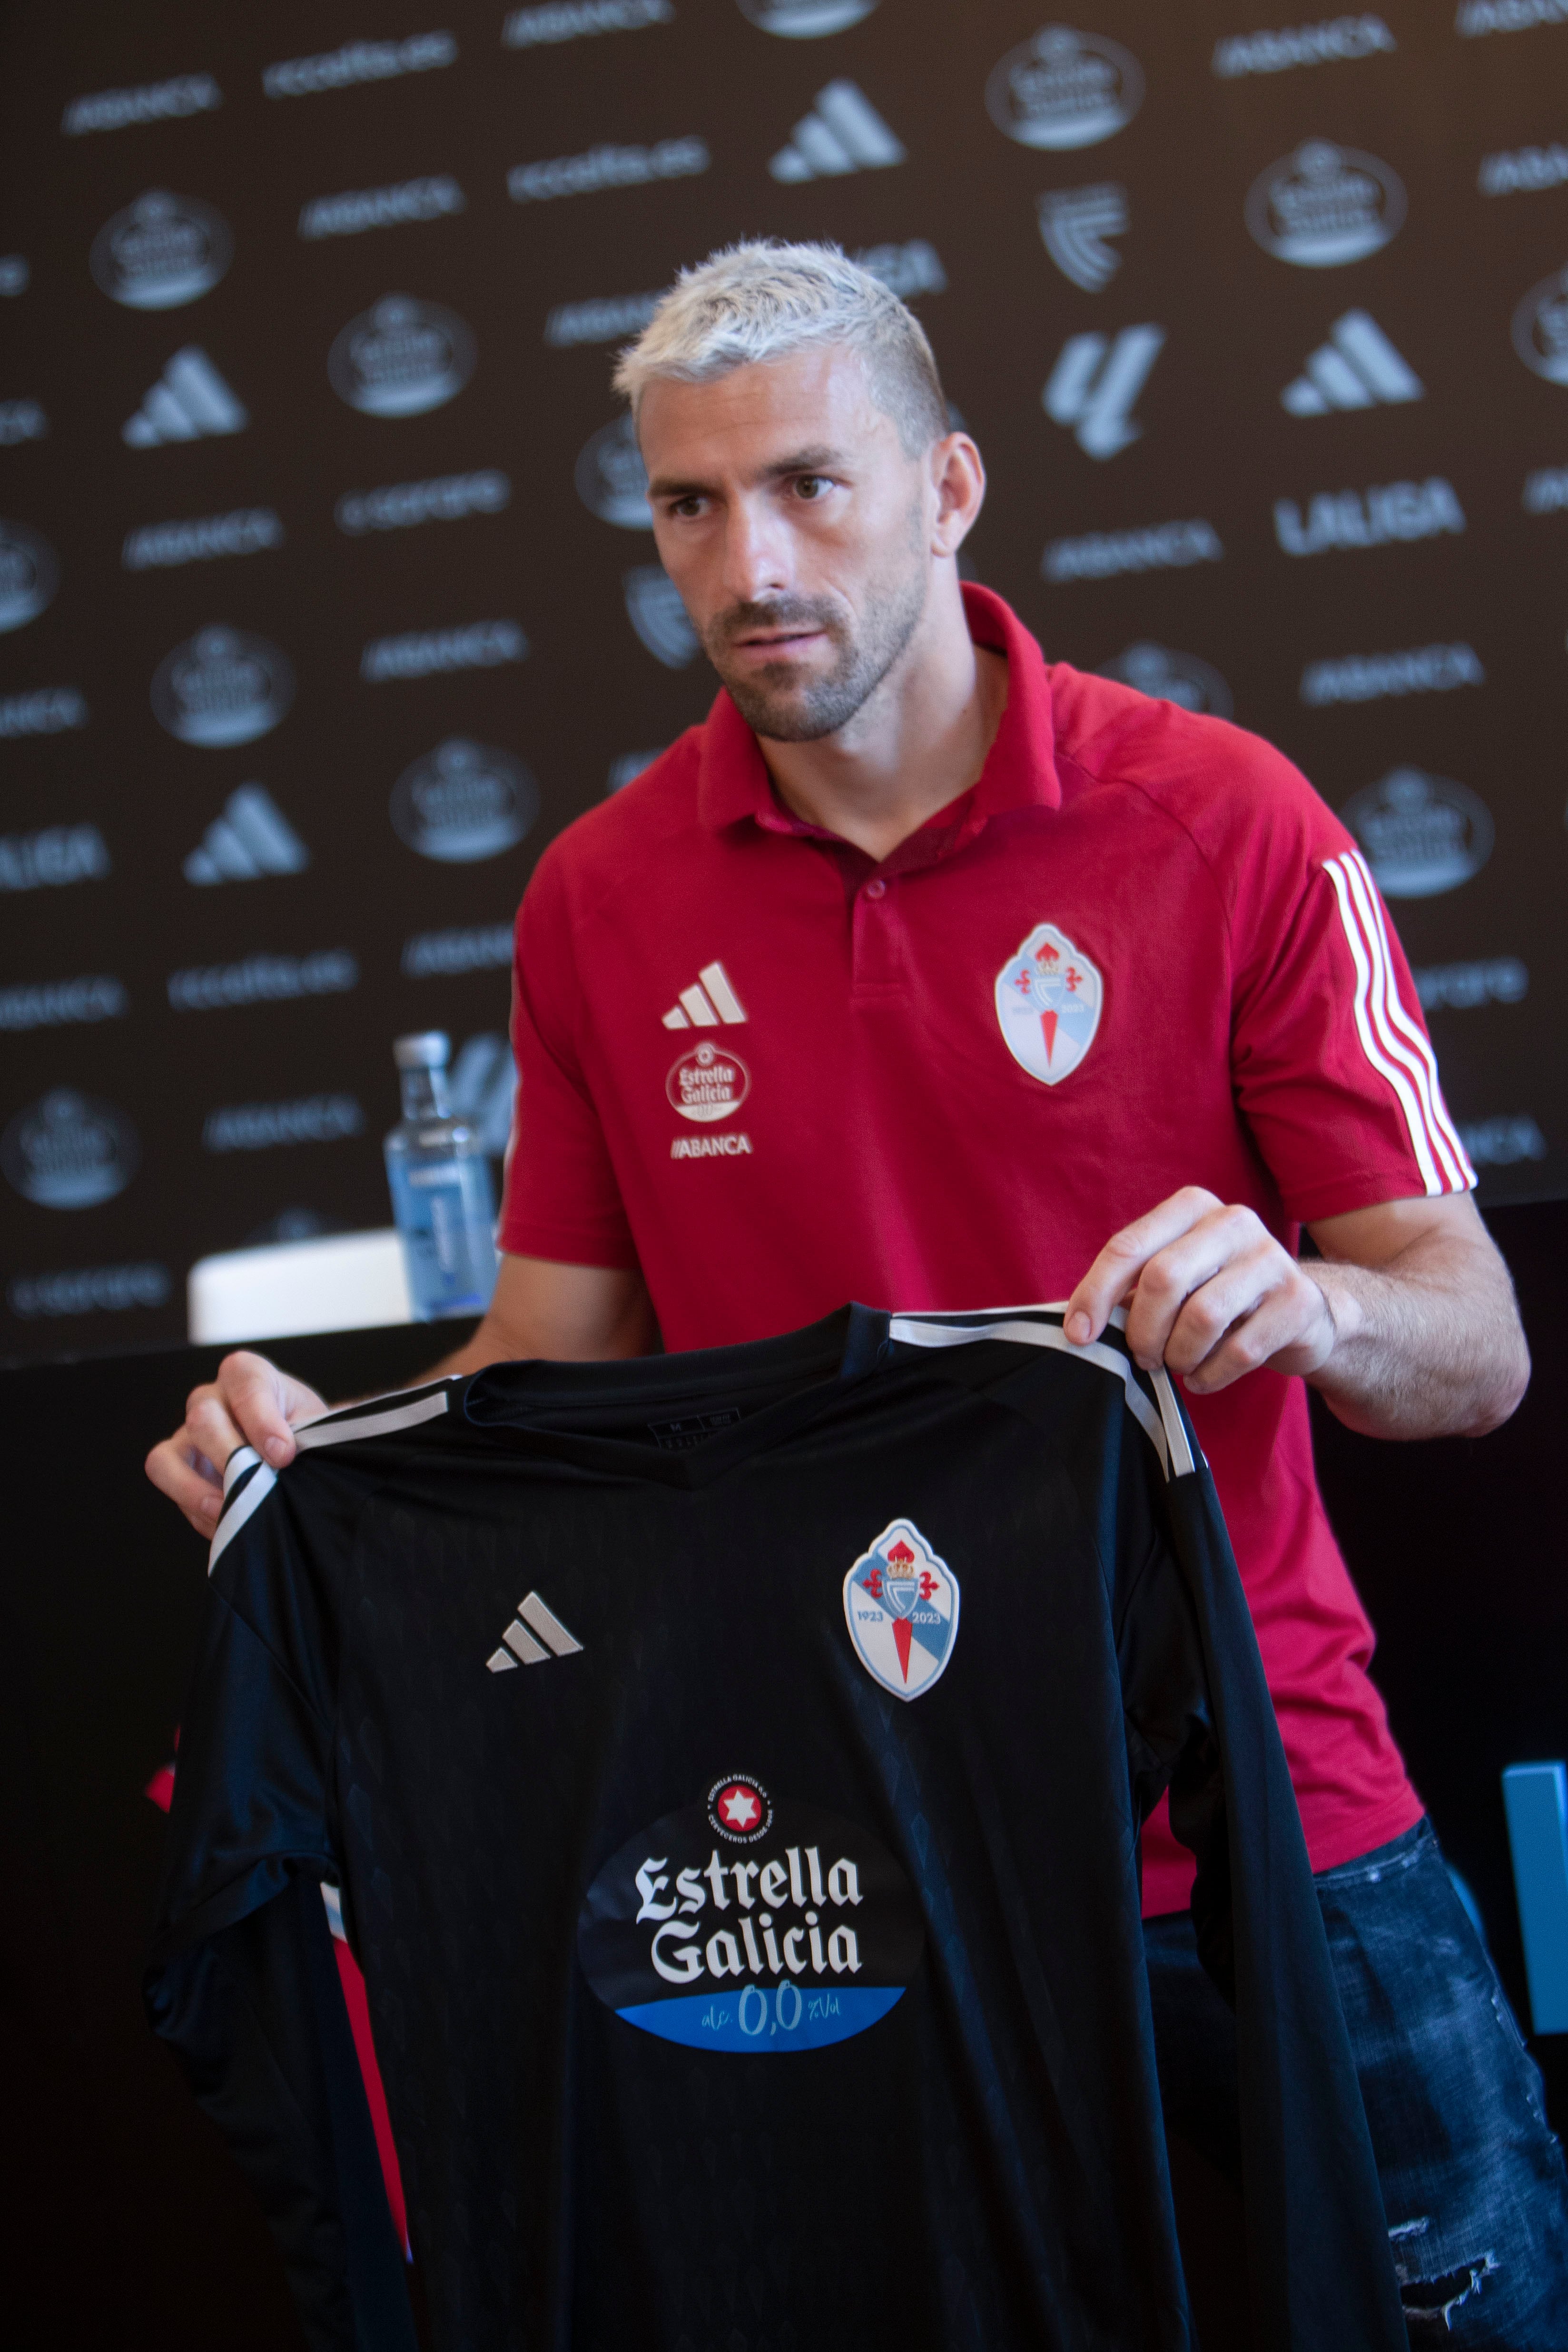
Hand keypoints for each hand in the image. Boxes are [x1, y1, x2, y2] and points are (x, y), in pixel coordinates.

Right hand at [145, 1351, 327, 1536]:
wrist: (293, 1451)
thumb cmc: (302, 1432)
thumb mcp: (313, 1426)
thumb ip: (306, 1437)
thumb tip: (292, 1458)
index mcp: (248, 1376)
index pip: (246, 1384)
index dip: (262, 1421)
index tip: (283, 1455)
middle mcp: (210, 1398)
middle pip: (203, 1419)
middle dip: (231, 1457)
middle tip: (259, 1484)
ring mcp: (186, 1432)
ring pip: (168, 1455)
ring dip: (197, 1489)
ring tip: (231, 1509)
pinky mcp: (173, 1463)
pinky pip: (165, 1482)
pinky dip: (192, 1506)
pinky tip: (225, 1520)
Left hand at [1064, 1187, 1336, 1395]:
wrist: (1300, 1314)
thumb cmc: (1217, 1294)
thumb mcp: (1174, 1277)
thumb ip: (1131, 1289)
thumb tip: (1079, 1326)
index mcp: (1191, 1207)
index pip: (1128, 1247)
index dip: (1095, 1294)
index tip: (1079, 1335)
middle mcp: (1233, 1221)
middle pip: (1163, 1279)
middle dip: (1142, 1330)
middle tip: (1144, 1355)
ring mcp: (1270, 1258)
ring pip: (1201, 1317)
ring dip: (1178, 1355)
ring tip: (1178, 1363)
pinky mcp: (1298, 1301)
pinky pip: (1238, 1351)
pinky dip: (1210, 1375)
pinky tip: (1203, 1376)